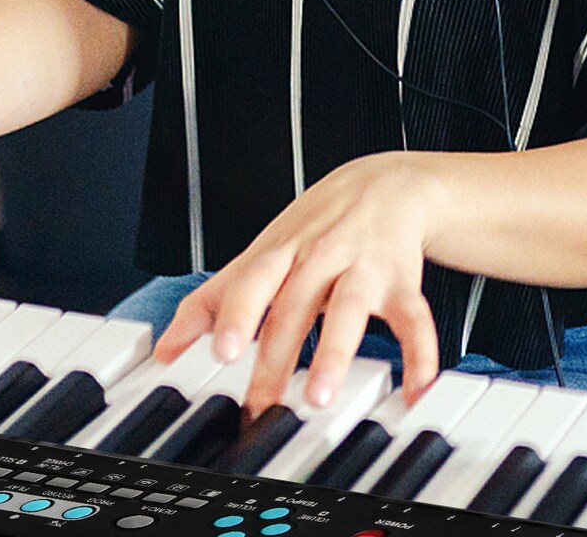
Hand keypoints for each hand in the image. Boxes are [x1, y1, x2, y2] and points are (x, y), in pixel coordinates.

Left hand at [152, 152, 442, 419]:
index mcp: (281, 252)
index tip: (223, 350)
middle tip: (262, 401)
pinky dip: (419, 356)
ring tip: (322, 395)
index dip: (238, 314)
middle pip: (296, 304)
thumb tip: (167, 349)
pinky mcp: (403, 282)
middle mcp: (320, 256)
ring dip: (336, 352)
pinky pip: (414, 319)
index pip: (253, 279)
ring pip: (350, 308)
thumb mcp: (262, 253)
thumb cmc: (315, 228)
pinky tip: (415, 392)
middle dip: (279, 352)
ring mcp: (363, 267)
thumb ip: (215, 300)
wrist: (385, 185)